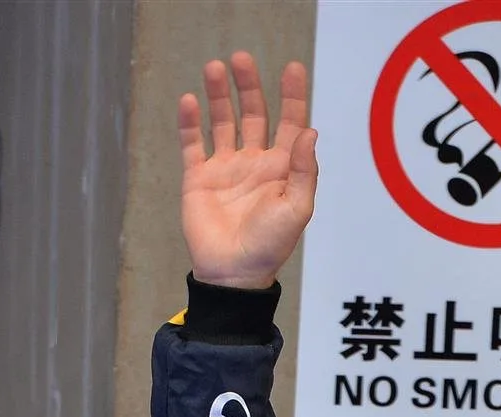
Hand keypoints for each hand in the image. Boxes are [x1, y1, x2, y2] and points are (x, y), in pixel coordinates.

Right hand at [178, 52, 316, 289]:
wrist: (234, 272)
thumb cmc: (271, 245)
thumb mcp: (297, 208)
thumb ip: (304, 170)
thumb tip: (309, 131)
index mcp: (284, 169)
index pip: (291, 124)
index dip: (293, 96)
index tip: (293, 68)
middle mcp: (255, 163)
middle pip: (254, 115)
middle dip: (250, 87)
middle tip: (242, 59)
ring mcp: (226, 168)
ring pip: (223, 122)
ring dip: (220, 96)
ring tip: (215, 68)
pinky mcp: (198, 177)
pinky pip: (192, 143)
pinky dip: (190, 122)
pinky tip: (190, 100)